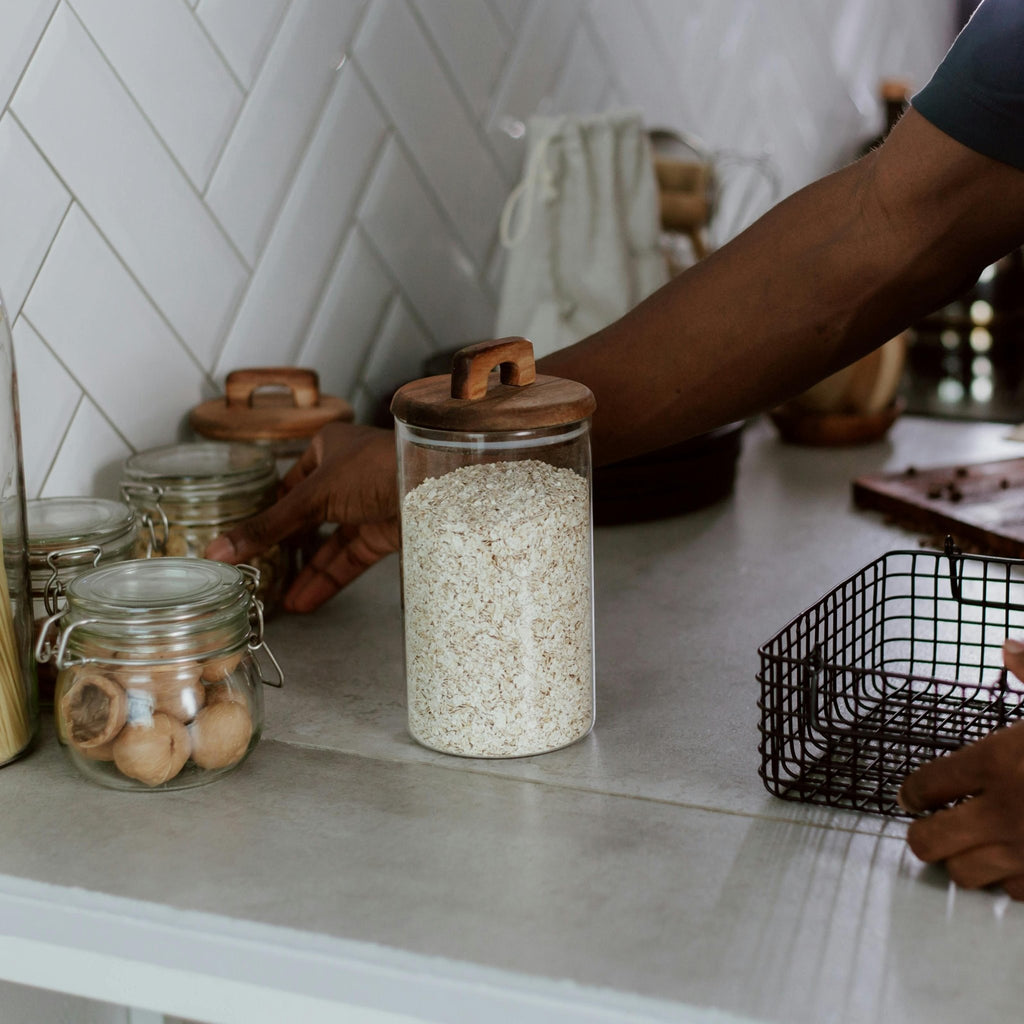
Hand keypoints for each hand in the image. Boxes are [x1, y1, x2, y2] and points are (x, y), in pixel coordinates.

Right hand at [204, 423, 399, 612]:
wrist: (433, 484)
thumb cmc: (375, 468)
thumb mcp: (312, 496)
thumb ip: (268, 527)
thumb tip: (217, 549)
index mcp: (329, 448)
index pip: (291, 484)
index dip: (271, 512)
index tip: (249, 541)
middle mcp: (348, 475)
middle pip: (310, 518)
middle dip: (289, 550)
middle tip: (262, 576)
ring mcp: (369, 505)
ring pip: (331, 543)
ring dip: (308, 572)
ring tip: (281, 603)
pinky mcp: (386, 531)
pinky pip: (351, 558)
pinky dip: (330, 578)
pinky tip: (306, 600)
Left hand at [898, 638, 1023, 898]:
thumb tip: (1009, 647)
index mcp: (998, 760)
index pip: (927, 783)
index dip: (910, 791)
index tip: (908, 795)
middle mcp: (1004, 810)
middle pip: (929, 841)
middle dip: (922, 836)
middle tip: (925, 828)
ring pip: (964, 874)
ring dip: (961, 861)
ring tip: (965, 847)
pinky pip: (1015, 893)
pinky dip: (1009, 881)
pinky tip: (1016, 863)